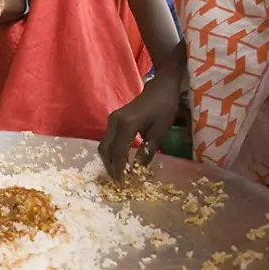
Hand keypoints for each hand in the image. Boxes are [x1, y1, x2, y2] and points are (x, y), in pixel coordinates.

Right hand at [99, 67, 182, 181]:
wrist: (161, 86)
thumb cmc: (164, 106)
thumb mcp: (160, 130)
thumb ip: (149, 149)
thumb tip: (140, 169)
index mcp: (127, 124)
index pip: (118, 152)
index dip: (119, 169)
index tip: (122, 183)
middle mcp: (115, 122)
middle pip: (105, 149)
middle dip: (110, 167)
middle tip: (118, 181)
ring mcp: (112, 120)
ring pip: (104, 145)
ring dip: (109, 160)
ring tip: (119, 173)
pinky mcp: (114, 120)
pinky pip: (108, 139)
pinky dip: (112, 152)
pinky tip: (120, 160)